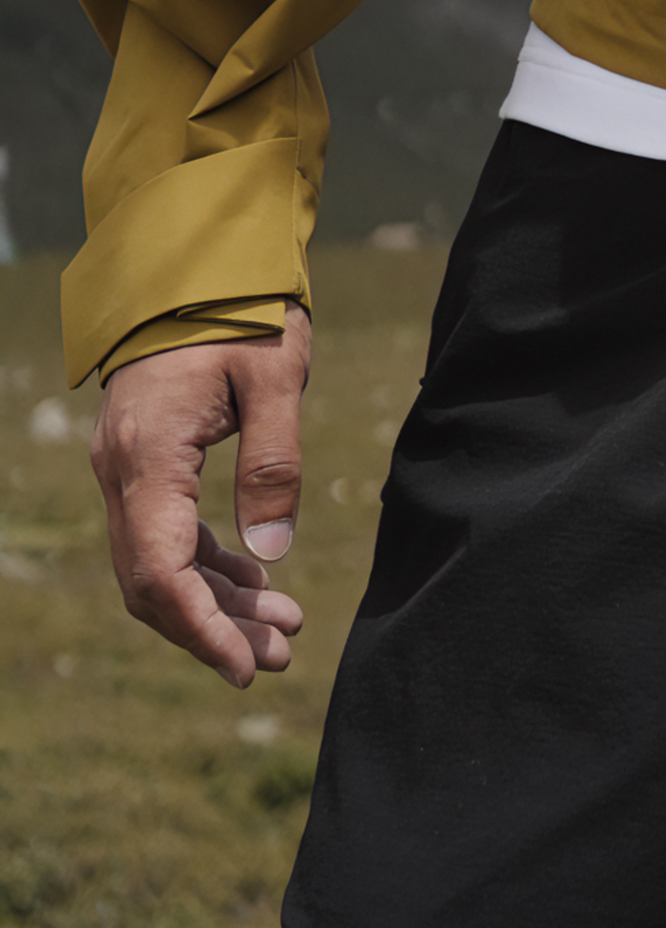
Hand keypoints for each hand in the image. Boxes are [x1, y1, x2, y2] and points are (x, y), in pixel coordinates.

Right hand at [89, 310, 311, 687]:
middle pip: (154, 580)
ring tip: (281, 630)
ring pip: (159, 561)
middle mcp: (122, 470)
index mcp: (147, 456)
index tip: (244, 666)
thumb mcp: (274, 377)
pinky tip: (252, 578)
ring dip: (214, 600)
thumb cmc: (241, 309)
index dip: (199, 628)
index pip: (159, 571)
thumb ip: (272, 462)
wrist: (197, 260)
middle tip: (280, 655)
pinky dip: (206, 563)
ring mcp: (127, 466)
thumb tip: (271, 552)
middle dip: (213, 626)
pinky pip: (165, 532)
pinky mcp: (145, 459)